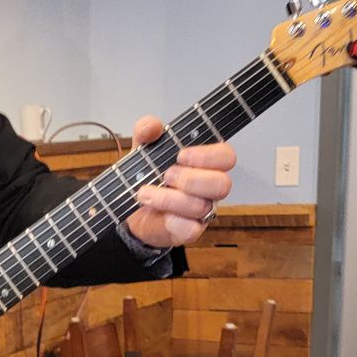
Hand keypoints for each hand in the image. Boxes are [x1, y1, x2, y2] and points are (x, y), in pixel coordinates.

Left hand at [123, 115, 234, 249]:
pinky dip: (174, 221)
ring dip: (170, 198)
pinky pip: (192, 230)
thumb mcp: (143, 148)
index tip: (181, 155)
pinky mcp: (189, 231)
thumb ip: (146, 131)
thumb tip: (153, 126)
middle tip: (166, 175)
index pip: (225, 156)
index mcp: (205, 163)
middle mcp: (208, 187)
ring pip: (202, 206)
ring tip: (146, 193)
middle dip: (192, 179)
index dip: (207, 155)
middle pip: (222, 184)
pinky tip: (160, 214)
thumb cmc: (147, 175)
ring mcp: (202, 211)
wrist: (130, 208)